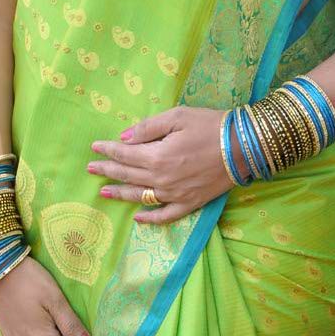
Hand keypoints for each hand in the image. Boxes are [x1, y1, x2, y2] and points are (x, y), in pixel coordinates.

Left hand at [87, 106, 235, 223]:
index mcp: (157, 156)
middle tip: (91, 168)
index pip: (125, 154)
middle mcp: (162, 179)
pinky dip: (150, 219)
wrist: (243, 146)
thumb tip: (124, 138)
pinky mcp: (189, 203)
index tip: (94, 147)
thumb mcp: (177, 117)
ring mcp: (175, 195)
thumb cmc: (210, 125)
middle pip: (128, 176)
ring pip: (140, 197)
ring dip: (120, 194)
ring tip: (104, 192)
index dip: (108, 150)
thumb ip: (149, 128)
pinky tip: (138, 218)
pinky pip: (165, 216)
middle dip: (107, 170)